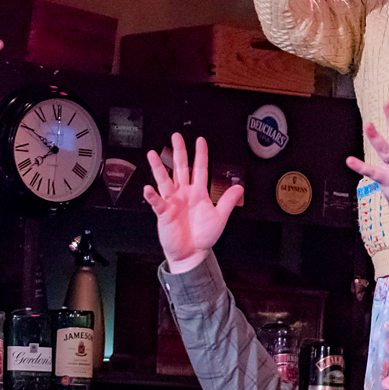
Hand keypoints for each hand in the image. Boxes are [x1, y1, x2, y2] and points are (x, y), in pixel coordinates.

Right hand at [143, 134, 243, 273]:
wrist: (192, 253)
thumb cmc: (203, 236)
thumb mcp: (220, 217)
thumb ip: (228, 201)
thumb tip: (239, 187)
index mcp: (198, 192)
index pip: (200, 169)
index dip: (200, 154)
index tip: (200, 140)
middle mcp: (184, 193)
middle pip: (180, 168)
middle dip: (179, 152)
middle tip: (176, 136)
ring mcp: (172, 201)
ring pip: (165, 180)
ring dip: (159, 168)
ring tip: (153, 155)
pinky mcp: (163, 213)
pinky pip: (157, 202)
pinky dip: (152, 196)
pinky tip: (148, 188)